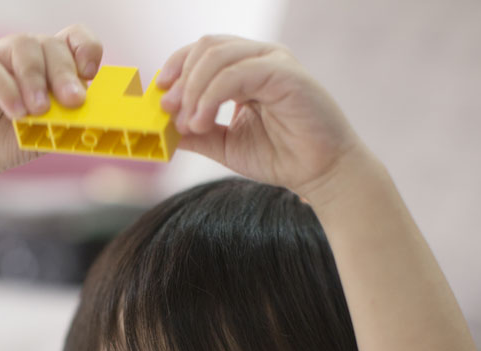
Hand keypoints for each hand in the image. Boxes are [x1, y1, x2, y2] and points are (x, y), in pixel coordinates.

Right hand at [0, 25, 102, 180]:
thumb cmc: (11, 140)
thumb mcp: (47, 133)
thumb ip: (67, 121)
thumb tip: (90, 114)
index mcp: (49, 67)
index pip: (73, 39)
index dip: (86, 49)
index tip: (90, 73)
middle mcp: (24, 56)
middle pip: (51, 44)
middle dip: (65, 74)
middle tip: (72, 102)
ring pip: (22, 47)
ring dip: (36, 79)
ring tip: (39, 111)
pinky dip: (6, 91)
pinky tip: (15, 113)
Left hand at [158, 36, 363, 196]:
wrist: (320, 173)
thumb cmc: (280, 157)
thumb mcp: (225, 144)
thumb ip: (197, 133)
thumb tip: (163, 126)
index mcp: (246, 69)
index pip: (203, 52)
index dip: (176, 68)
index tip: (160, 97)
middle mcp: (260, 58)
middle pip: (206, 47)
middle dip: (181, 78)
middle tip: (169, 110)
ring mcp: (273, 61)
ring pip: (216, 56)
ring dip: (193, 90)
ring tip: (189, 124)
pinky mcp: (284, 73)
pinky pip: (235, 74)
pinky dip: (210, 97)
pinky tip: (202, 121)